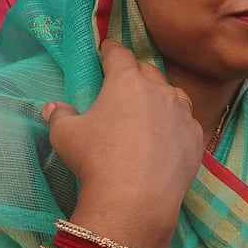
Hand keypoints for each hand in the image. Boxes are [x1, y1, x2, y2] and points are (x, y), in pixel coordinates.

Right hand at [43, 40, 203, 247]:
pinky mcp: (195, 138)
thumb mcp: (65, 135)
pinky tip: (167, 136)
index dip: (111, 50)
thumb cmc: (96, 159)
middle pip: (148, 71)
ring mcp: (183, 114)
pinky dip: (175, 123)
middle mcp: (160, 91)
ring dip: (161, 95)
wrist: (136, 198)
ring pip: (173, 94)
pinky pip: (186, 122)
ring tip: (150, 105)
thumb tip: (52, 107)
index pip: (119, 55)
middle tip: (124, 79)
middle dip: (135, 71)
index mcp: (128, 82)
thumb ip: (59, 115)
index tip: (107, 49)